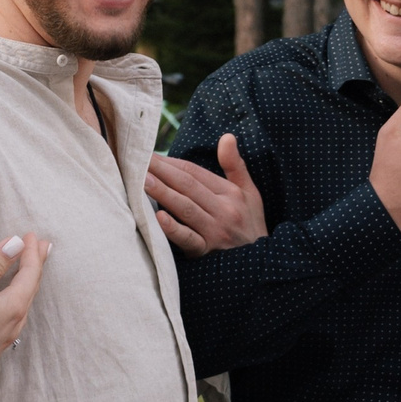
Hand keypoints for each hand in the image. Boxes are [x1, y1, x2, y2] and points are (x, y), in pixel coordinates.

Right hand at [0, 236, 49, 391]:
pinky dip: (17, 295)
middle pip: (31, 287)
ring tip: (31, 266)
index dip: (32, 252)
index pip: (30, 273)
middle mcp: (15, 323)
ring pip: (24, 302)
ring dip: (28, 280)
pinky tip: (11, 296)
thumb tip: (17, 243)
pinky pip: (13, 313)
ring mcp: (5, 336)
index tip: (31, 234)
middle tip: (44, 245)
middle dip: (36, 264)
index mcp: (13, 307)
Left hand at [147, 135, 267, 256]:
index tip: (149, 154)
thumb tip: (227, 136)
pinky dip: (174, 229)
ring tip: (141, 180)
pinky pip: (189, 239)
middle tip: (137, 160)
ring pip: (185, 208)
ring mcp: (215, 232)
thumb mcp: (250, 193)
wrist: (262, 265)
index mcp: (230, 194)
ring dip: (162, 193)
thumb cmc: (250, 225)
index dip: (171, 162)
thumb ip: (235, 165)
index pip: (195, 173)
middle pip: (187, 186)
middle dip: (161, 171)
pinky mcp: (207, 253)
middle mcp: (223, 210)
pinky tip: (158, 218)